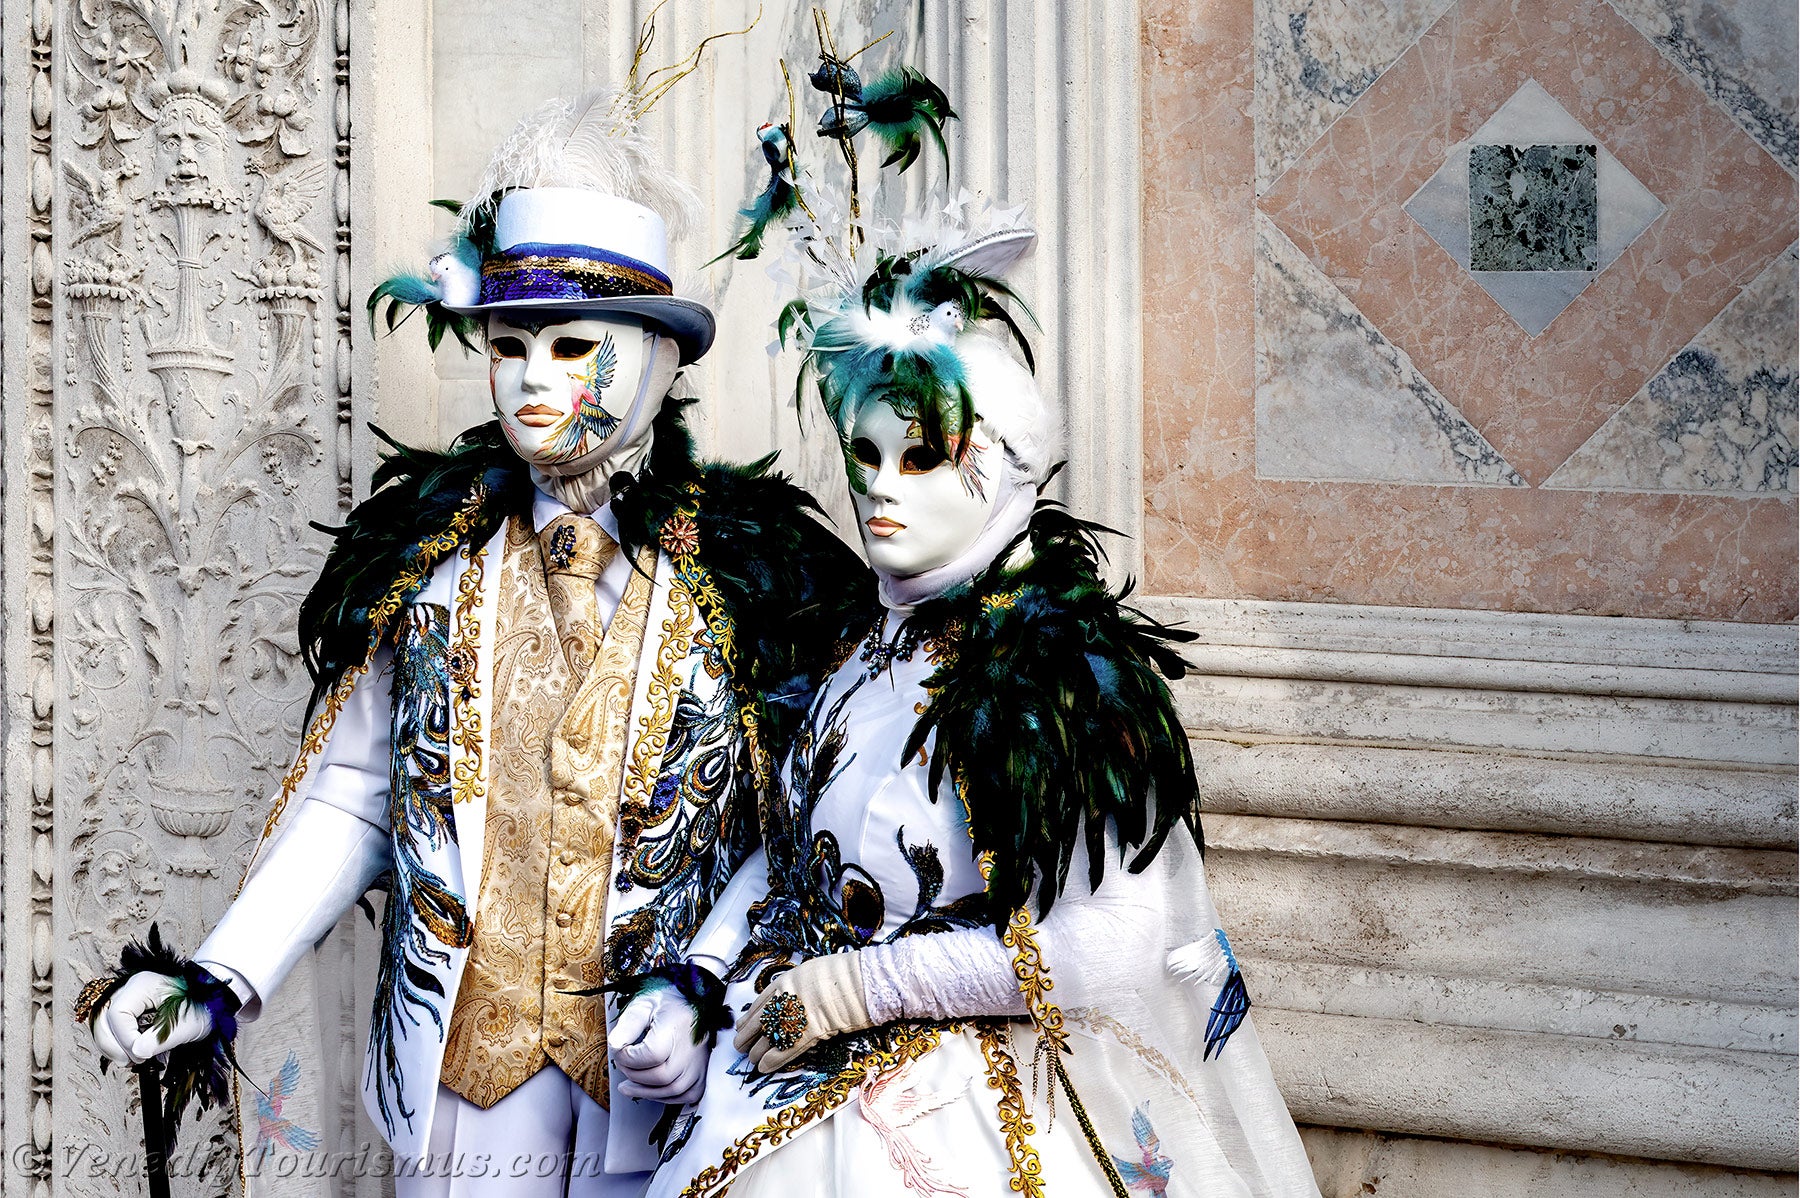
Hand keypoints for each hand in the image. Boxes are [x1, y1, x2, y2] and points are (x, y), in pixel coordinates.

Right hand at [90, 972, 213, 1065]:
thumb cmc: (202, 1007)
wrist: (211, 1004)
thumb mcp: (186, 1025)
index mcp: (142, 985)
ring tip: (132, 1060)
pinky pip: (109, 1029)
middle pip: (102, 1019)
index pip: (117, 1014)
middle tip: (133, 1062)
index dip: (125, 1038)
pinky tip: (131, 1054)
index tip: (142, 1055)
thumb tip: (137, 1052)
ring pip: (101, 1025)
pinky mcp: (126, 1011)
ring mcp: (125, 999)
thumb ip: (160, 1039)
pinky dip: (115, 1044)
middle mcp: (128, 989)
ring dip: (111, 1047)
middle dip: (113, 1045)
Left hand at [613, 985, 709, 1104]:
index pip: (652, 1054)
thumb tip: (614, 1046)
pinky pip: (686, 1095)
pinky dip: (665, 1096)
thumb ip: (627, 1025)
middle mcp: (694, 1046)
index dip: (629, 1058)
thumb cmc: (665, 1003)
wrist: (693, 1002)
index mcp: (678, 1025)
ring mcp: (701, 1062)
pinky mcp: (704, 1072)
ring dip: (646, 1091)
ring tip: (627, 1084)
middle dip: (634, 1075)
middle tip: (623, 1065)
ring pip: (673, 1090)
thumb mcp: (643, 1005)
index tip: (620, 1051)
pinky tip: (650, 1089)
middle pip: (661, 1076)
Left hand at [735, 951, 869, 1073]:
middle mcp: (785, 999)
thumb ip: (798, 986)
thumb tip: (792, 997)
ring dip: (757, 1050)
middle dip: (747, 1035)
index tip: (741, 1024)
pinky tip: (763, 1067)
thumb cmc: (843, 973)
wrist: (860, 981)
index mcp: (786, 981)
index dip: (749, 1016)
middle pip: (759, 1021)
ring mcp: (795, 1017)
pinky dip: (772, 1060)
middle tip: (739, 1045)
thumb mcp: (812, 971)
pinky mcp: (807, 1033)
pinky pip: (784, 1050)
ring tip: (751, 1058)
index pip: (760, 1002)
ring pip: (767, 1037)